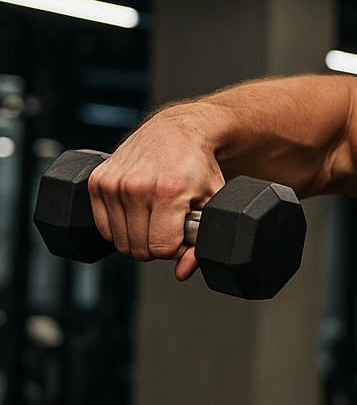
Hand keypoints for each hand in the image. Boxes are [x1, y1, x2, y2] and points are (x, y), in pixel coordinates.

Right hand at [86, 108, 226, 280]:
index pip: (162, 249)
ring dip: (137, 237)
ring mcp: (113, 183)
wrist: (177, 131)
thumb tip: (183, 272)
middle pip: (139, 248)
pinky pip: (103, 227)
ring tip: (155, 215)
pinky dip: (119, 228)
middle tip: (170, 224)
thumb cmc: (198, 166)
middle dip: (157, 244)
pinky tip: (137, 212)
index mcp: (169, 191)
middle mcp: (136, 186)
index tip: (182, 234)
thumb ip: (201, 243)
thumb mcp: (212, 203)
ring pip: (119, 241)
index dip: (175, 249)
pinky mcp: (96, 181)